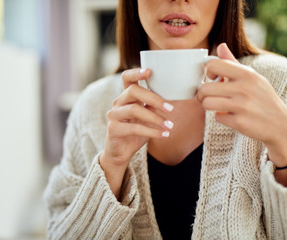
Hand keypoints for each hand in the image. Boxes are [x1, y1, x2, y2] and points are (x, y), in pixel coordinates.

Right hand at [100, 68, 173, 197]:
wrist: (120, 152)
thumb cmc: (136, 132)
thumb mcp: (148, 117)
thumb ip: (155, 107)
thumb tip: (173, 100)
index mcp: (126, 96)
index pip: (126, 78)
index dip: (136, 72)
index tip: (150, 71)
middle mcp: (118, 103)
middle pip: (133, 91)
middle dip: (154, 98)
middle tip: (171, 109)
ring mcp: (114, 115)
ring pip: (134, 109)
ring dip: (155, 118)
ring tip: (170, 125)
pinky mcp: (113, 129)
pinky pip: (134, 128)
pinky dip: (151, 131)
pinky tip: (164, 135)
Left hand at [197, 43, 286, 168]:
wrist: (281, 125)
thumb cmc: (263, 99)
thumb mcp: (253, 78)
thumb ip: (233, 62)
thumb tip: (220, 46)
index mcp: (247, 74)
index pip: (213, 64)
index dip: (208, 72)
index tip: (213, 79)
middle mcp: (244, 88)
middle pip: (204, 88)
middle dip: (202, 94)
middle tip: (208, 97)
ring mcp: (242, 106)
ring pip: (206, 103)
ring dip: (208, 106)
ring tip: (216, 106)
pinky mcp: (240, 122)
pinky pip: (217, 117)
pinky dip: (222, 118)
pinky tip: (232, 116)